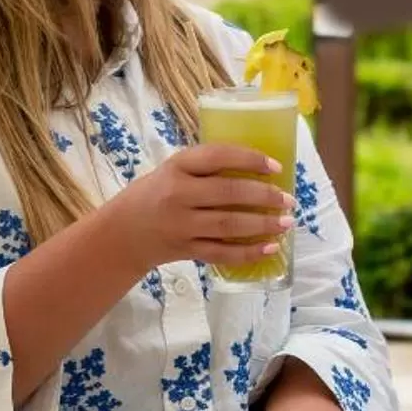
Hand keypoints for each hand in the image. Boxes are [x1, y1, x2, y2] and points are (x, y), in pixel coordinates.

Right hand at [108, 142, 293, 272]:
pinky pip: (221, 253)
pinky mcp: (185, 250)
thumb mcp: (174, 170)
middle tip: (288, 199)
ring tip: (285, 222)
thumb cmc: (156, 193)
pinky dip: (248, 252)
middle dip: (264, 197)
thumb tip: (259, 168)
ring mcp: (181, 225)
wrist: (122, 232)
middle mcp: (178, 194)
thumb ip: (207, 167)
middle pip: (228, 193)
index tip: (275, 167)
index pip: (218, 156)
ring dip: (262, 225)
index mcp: (177, 167)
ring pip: (228, 225)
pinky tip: (269, 248)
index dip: (250, 160)